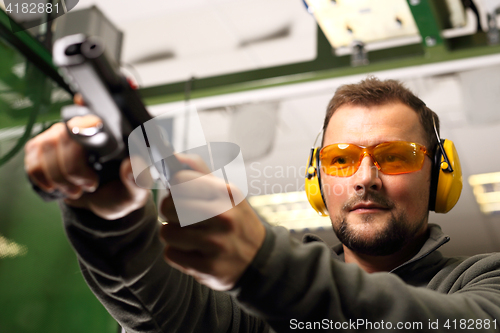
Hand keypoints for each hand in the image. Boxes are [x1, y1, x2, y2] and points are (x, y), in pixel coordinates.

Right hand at [24, 95, 150, 219]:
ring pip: (46, 147)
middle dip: (73, 168)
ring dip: (59, 176)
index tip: (81, 101)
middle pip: (65, 135)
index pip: (97, 111)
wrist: (98, 204)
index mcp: (114, 134)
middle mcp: (86, 127)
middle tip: (90, 185)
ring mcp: (62, 134)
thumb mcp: (134, 192)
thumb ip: (138, 179)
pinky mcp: (43, 145)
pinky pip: (33, 156)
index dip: (85, 105)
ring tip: (76, 189)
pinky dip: (42, 176)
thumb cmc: (119, 193)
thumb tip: (136, 162)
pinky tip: (56, 185)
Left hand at [159, 154, 265, 290]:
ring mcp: (217, 244)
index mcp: (227, 193)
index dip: (175, 187)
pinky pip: (171, 254)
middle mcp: (224, 216)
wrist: (259, 261)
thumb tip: (174, 155)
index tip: (181, 193)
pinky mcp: (209, 267)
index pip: (180, 179)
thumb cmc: (235, 221)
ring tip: (189, 236)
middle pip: (168, 205)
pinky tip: (194, 252)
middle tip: (183, 218)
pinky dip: (178, 254)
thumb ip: (199, 171)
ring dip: (173, 236)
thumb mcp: (226, 193)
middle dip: (170, 212)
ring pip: (166, 232)